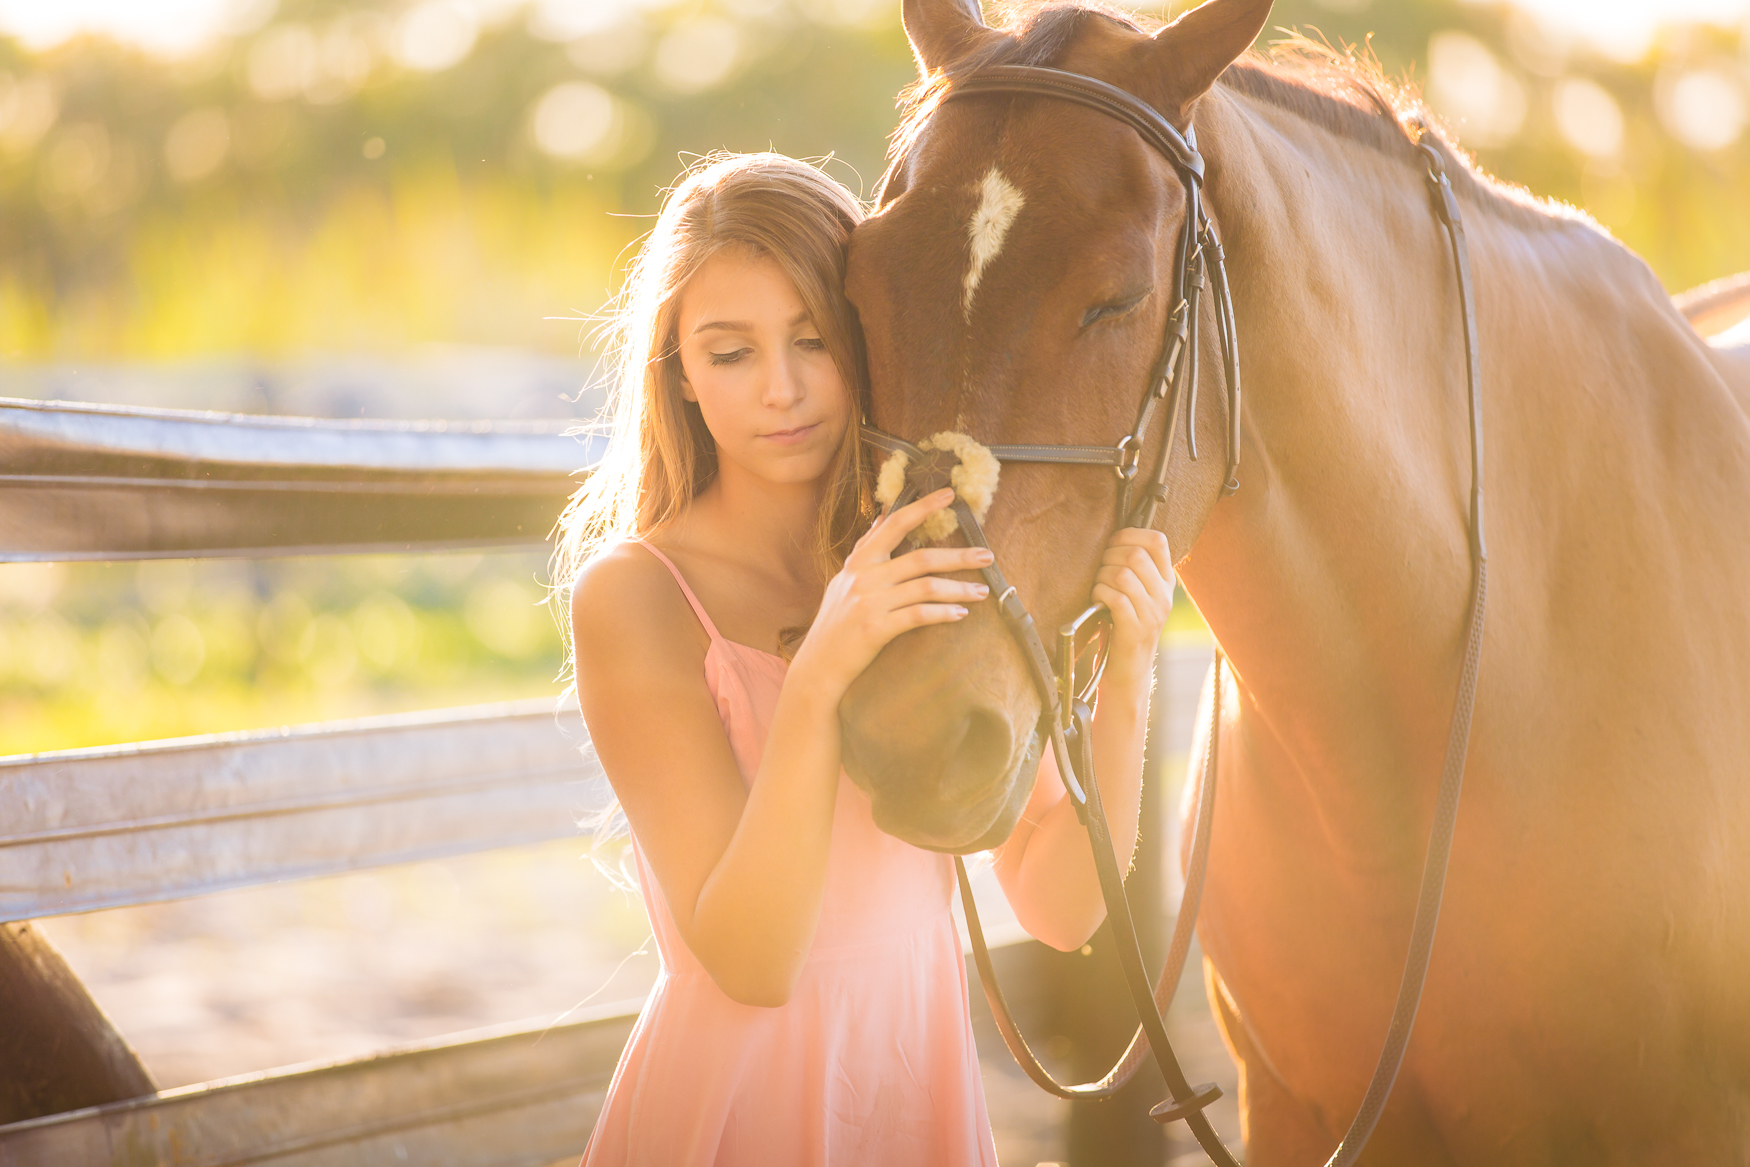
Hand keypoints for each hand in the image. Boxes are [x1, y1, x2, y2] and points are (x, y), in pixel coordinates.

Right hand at [791, 488, 995, 698]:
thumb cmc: (835, 622)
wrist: (819, 663)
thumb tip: (883, 516)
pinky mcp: (876, 628)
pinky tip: (960, 614)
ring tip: (981, 592)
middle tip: (987, 556)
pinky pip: (918, 615)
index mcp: (859, 562)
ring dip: (959, 589)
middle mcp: (864, 577)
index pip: (894, 525)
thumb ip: (865, 548)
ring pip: (925, 587)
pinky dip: (942, 613)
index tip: (949, 495)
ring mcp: (870, 603)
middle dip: (959, 556)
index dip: (922, 507)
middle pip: (921, 558)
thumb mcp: (844, 579)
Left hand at [1091, 528, 1173, 702]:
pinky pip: (1115, 597)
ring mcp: (1152, 614)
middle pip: (1135, 554)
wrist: (1127, 670)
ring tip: (1097, 588)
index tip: (1112, 544)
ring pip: (1123, 574)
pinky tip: (1097, 602)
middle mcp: (1164, 596)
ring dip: (1101, 577)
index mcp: (1166, 582)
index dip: (1130, 534)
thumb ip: (1134, 569)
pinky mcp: (1136, 629)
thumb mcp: (1137, 594)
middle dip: (1108, 556)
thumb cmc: (1122, 626)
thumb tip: (1113, 538)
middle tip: (1098, 570)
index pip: (1157, 540)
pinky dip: (1099, 594)